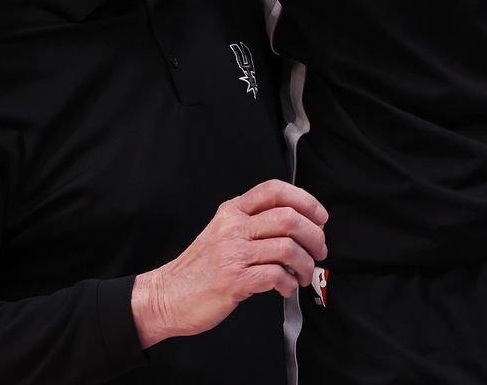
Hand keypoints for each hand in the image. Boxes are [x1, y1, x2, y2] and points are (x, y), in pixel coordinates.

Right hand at [133, 181, 329, 345]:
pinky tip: (287, 288)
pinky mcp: (234, 280)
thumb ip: (252, 224)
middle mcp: (233, 227)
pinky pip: (276, 275)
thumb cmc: (199, 269)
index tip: (320, 217)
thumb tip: (297, 227)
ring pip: (287, 247)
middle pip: (288, 218)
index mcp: (232, 212)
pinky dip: (289, 283)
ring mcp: (232, 253)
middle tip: (320, 250)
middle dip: (314, 235)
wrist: (167, 296)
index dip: (305, 200)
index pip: (274, 190)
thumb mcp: (222, 233)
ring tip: (305, 274)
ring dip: (306, 263)